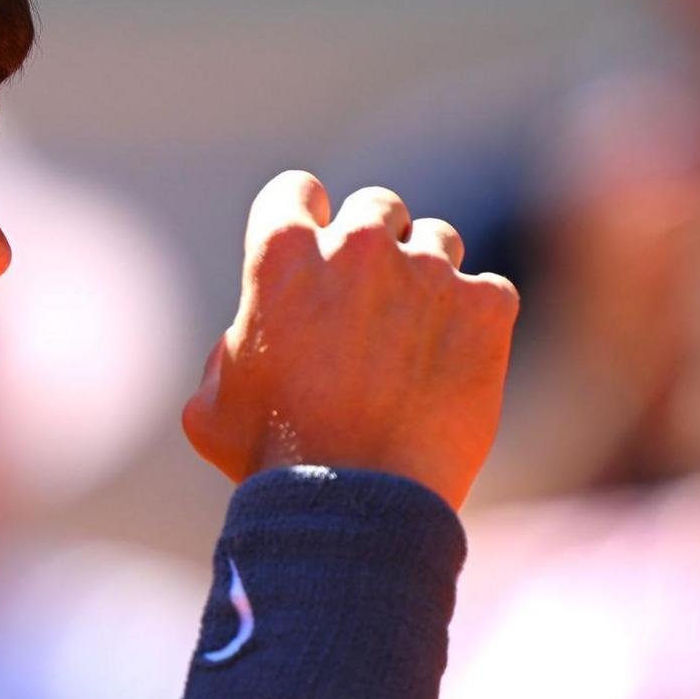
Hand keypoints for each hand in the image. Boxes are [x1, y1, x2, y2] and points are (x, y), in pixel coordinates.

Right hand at [181, 171, 518, 506]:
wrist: (359, 508)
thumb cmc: (275, 465)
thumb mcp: (209, 409)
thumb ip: (226, 354)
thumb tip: (243, 345)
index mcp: (282, 254)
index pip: (295, 190)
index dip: (305, 217)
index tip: (316, 245)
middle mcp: (358, 245)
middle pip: (375, 208)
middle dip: (374, 246)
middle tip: (374, 305)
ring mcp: (428, 271)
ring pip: (437, 241)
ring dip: (427, 279)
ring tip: (417, 342)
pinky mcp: (486, 306)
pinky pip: (490, 291)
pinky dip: (477, 322)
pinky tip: (455, 368)